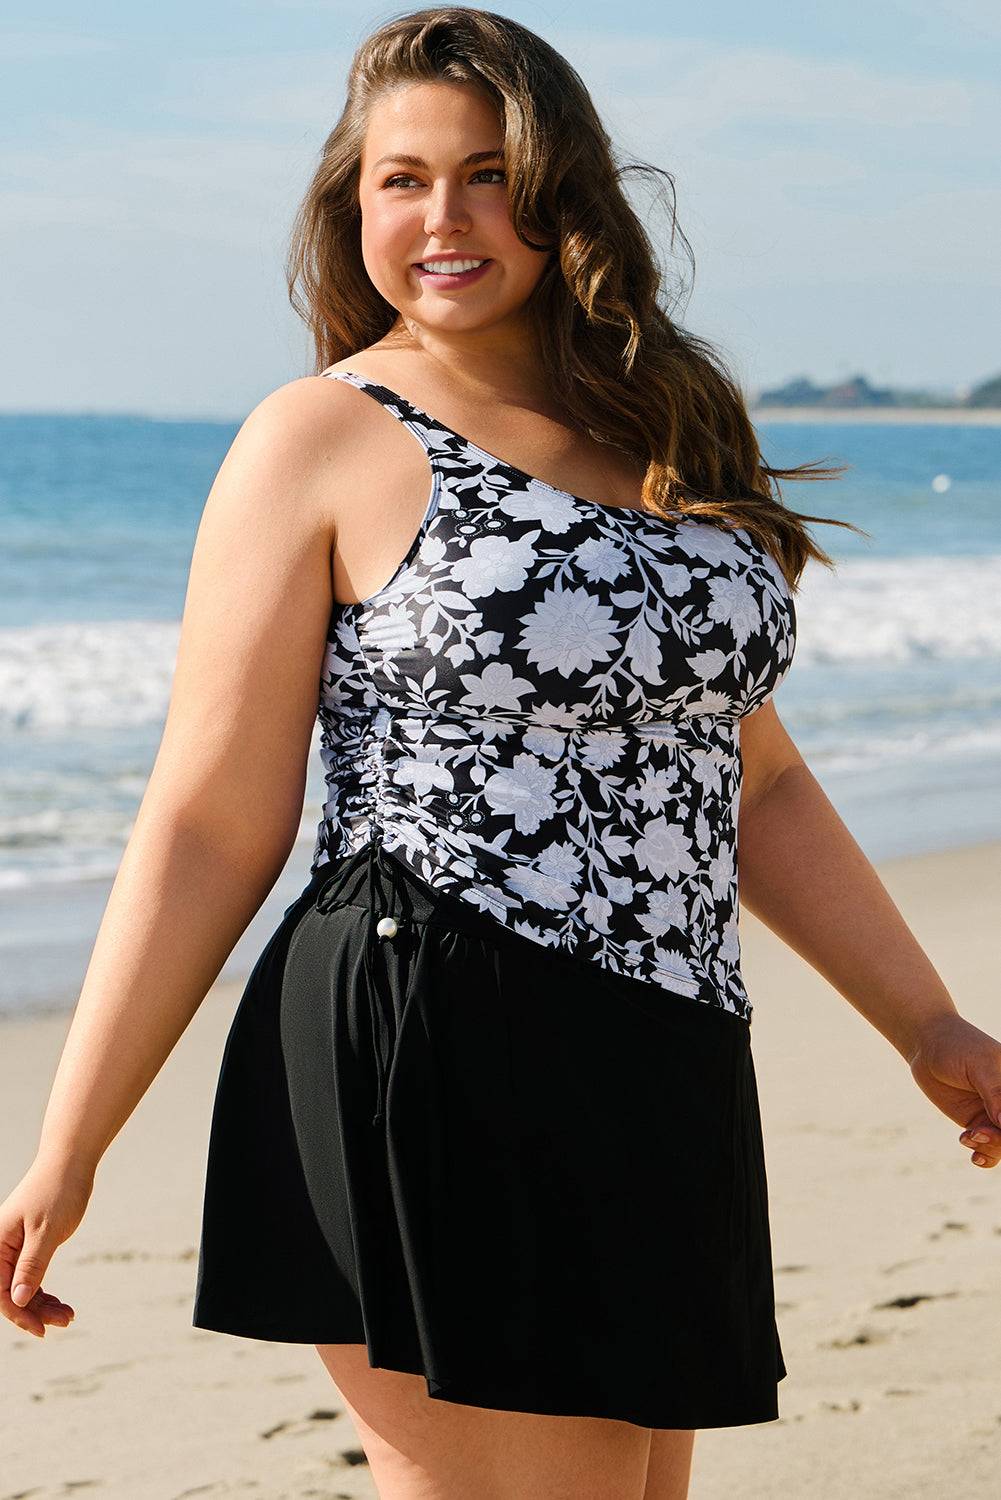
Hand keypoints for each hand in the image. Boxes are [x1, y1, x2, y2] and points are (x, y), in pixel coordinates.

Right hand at [0, 1156, 93, 1337]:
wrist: (70, 1162)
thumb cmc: (57, 1191)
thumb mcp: (46, 1231)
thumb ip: (31, 1265)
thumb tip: (18, 1299)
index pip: (1, 1291)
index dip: (19, 1314)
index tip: (42, 1329)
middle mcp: (1, 1248)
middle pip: (12, 1292)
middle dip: (35, 1311)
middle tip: (65, 1320)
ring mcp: (15, 1247)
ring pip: (23, 1287)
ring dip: (42, 1304)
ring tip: (68, 1315)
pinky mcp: (29, 1245)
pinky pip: (32, 1276)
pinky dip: (45, 1291)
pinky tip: (61, 1303)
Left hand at [907, 1013, 1000, 1168]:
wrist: (927, 1046)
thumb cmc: (957, 1047)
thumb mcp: (979, 1066)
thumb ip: (996, 1093)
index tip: (998, 1124)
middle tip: (979, 1132)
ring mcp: (995, 1114)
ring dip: (991, 1147)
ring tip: (969, 1136)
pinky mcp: (977, 1123)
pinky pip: (989, 1148)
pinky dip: (985, 1156)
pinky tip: (974, 1155)